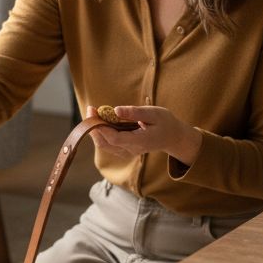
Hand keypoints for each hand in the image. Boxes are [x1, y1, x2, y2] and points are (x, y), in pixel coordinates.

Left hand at [86, 104, 202, 165]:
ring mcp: (127, 152)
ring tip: (93, 113)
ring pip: (104, 145)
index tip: (94, 112)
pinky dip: (101, 133)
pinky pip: (108, 144)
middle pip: (105, 143)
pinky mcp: (125, 150)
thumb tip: (115, 110)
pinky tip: (100, 121)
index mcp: (140, 141)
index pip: (115, 138)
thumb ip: (135, 113)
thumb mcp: (154, 113)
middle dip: (94, 127)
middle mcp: (131, 150)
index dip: (101, 127)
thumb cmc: (165, 123)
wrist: (173, 137)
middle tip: (90, 109)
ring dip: (95, 130)